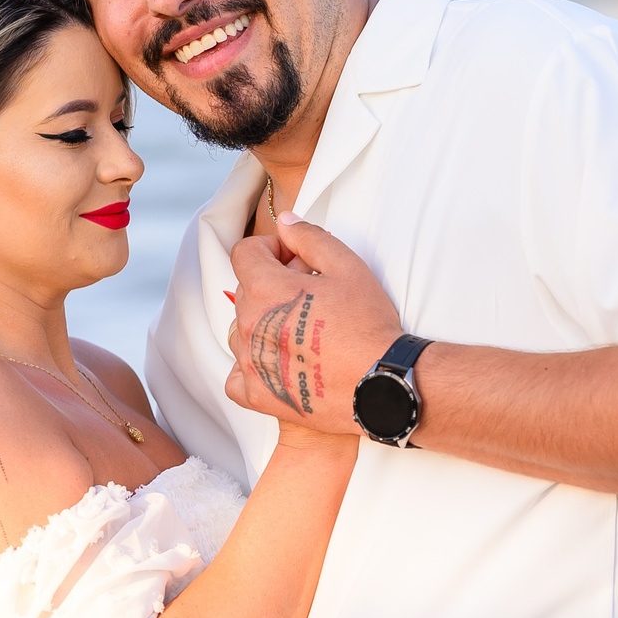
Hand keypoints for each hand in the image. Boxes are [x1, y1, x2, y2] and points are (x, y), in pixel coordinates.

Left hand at [225, 215, 406, 437]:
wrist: (380, 383)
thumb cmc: (367, 325)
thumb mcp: (347, 268)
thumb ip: (309, 239)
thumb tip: (286, 222)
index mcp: (265, 289)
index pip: (244, 253)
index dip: (270, 248)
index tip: (292, 259)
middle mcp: (250, 325)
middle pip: (246, 291)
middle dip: (273, 285)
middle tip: (311, 295)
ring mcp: (250, 362)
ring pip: (242, 331)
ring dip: (264, 324)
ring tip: (300, 330)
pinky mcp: (258, 395)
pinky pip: (237, 376)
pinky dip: (252, 367)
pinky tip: (278, 362)